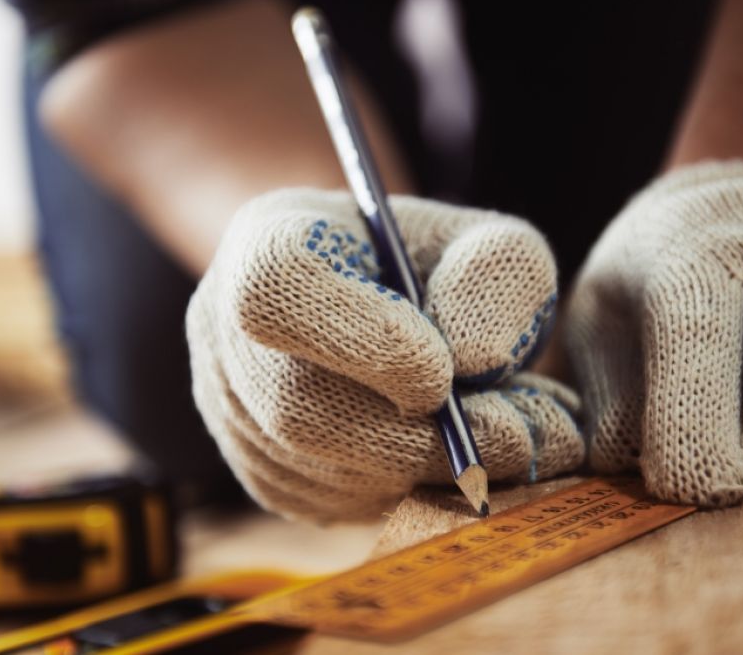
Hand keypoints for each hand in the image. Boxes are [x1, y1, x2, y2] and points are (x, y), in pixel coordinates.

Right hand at [187, 189, 583, 520]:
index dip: (361, 339)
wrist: (369, 301)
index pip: (277, 291)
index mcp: (265, 244)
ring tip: (513, 442)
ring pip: (321, 469)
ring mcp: (231, 413)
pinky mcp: (262, 475)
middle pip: (299, 405)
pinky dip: (410, 490)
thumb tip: (476, 360)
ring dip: (430, 471)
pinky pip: (334, 504)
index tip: (444, 374)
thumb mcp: (482, 240)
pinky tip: (460, 459)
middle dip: (420, 437)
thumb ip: (496, 275)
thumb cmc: (429, 263)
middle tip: (519, 439)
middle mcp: (223, 331)